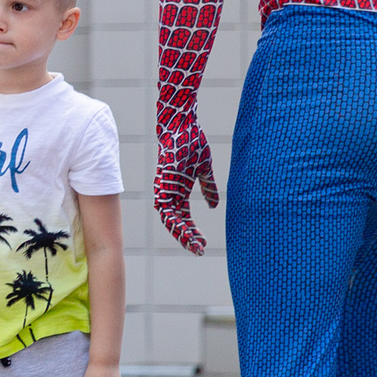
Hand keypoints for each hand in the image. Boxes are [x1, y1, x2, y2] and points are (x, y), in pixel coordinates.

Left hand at [155, 113, 217, 253]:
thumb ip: (208, 188)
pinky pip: (165, 205)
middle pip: (175, 222)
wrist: (183, 126)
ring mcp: (164, 187)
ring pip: (169, 218)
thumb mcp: (205, 170)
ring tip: (194, 245)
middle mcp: (169, 192)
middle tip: (199, 250)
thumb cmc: (192, 144)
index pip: (183, 218)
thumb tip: (214, 206)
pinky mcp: (163, 181)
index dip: (191, 232)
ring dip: (180, 232)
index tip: (202, 245)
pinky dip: (173, 218)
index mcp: (179, 191)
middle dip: (186, 237)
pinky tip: (183, 229)